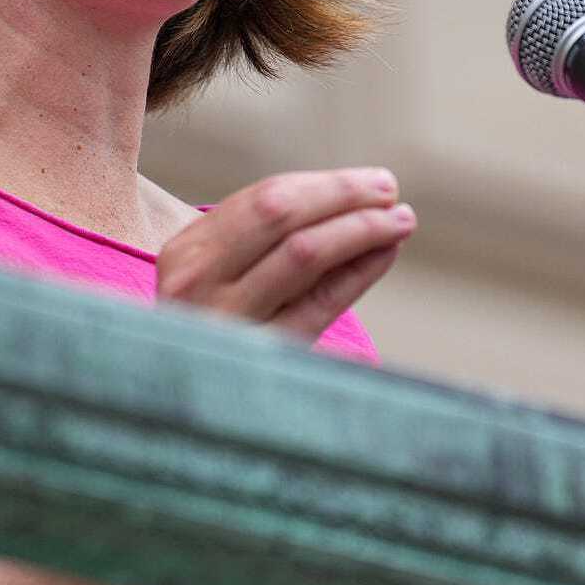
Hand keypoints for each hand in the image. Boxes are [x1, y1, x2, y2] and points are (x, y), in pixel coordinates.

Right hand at [156, 168, 413, 342]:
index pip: (263, 199)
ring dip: (361, 228)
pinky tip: (384, 255)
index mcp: (184, 253)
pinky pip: (321, 303)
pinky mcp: (262, 356)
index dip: (326, 185)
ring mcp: (226, 321)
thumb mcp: (221, 281)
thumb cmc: (215, 328)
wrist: (187, 403)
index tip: (372, 181)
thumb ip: (269, 241)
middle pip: (281, 214)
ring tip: (400, 220)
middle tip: (389, 190)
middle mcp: (195, 283)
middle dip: (344, 195)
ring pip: (304, 253)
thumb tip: (360, 198)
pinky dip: (358, 272)